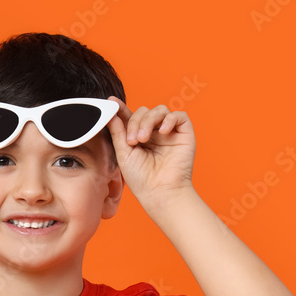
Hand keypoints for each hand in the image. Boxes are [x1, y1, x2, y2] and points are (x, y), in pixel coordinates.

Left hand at [105, 95, 196, 211]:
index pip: (130, 117)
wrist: (159, 192)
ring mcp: (169, 132)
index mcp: (139, 137)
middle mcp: (154, 133)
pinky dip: (169, 119)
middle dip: (135, 122)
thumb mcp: (124, 153)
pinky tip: (161, 132)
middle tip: (132, 141)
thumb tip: (110, 111)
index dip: (121, 109)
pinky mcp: (184, 134)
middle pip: (144, 111)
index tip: (111, 103)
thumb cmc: (141, 178)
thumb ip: (118, 132)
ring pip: (159, 110)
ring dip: (148, 121)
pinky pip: (179, 115)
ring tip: (143, 139)